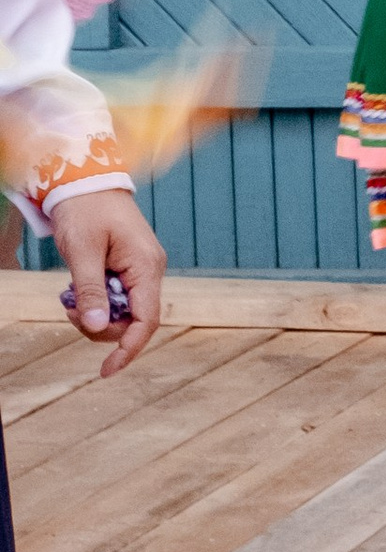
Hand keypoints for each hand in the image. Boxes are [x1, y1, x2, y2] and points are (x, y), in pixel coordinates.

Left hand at [49, 184, 166, 374]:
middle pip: (133, 321)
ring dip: (96, 313)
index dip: (128, 349)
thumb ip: (90, 291)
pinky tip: (79, 287)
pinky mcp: (130, 268)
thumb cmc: (85, 211)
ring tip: (69, 296)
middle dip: (101, 326)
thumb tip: (96, 326)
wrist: (87, 181)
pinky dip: (97, 300)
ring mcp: (141, 269)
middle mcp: (150, 271)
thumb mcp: (82, 252)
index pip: (146, 321)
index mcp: (145, 267)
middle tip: (68, 311)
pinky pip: (117, 297)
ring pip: (124, 311)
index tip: (106, 370)